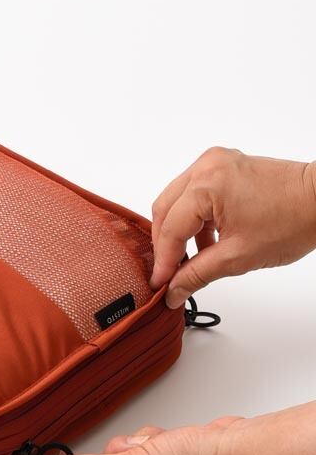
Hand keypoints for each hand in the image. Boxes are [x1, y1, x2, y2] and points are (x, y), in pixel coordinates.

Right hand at [150, 148, 315, 307]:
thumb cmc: (293, 221)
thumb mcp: (238, 257)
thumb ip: (197, 274)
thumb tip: (173, 292)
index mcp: (206, 185)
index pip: (171, 229)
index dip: (163, 260)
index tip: (160, 283)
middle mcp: (205, 167)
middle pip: (164, 210)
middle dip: (165, 243)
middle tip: (170, 272)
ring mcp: (213, 162)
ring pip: (176, 200)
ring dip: (178, 229)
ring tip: (190, 257)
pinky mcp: (223, 165)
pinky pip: (193, 192)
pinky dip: (194, 216)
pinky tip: (205, 239)